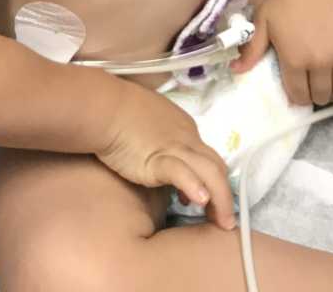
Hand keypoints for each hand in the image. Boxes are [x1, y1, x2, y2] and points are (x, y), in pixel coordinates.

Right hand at [96, 79, 235, 230]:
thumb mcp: (153, 123)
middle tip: (224, 220)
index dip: (212, 181)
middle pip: (217, 167)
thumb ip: (163, 140)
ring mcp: (174, 149)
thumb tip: (163, 161)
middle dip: (225, 195)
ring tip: (221, 223)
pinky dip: (194, 185)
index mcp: (185, 130)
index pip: (208, 158)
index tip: (207, 201)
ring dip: (221, 199)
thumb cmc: (123, 112)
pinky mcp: (157, 160)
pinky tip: (199, 200)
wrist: (106, 108)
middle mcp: (187, 139)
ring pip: (210, 172)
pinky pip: (181, 172)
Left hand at [230, 0, 332, 105]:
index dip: (298, 97)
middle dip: (316, 94)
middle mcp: (320, 63)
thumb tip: (236, 70)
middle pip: (322, 95)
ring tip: (332, 80)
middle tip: (315, 85)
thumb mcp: (262, 23)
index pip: (299, 96)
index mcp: (294, 61)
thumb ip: (252, 50)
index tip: (299, 92)